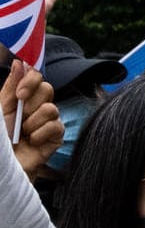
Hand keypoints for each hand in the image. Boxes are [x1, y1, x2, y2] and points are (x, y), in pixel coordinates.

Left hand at [4, 60, 60, 179]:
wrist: (4, 165)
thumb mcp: (0, 109)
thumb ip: (11, 85)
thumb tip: (20, 62)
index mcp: (22, 97)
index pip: (36, 76)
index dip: (31, 80)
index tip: (20, 94)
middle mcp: (37, 105)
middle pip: (47, 89)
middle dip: (30, 104)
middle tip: (19, 118)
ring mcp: (49, 120)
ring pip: (50, 108)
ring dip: (32, 123)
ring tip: (22, 134)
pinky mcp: (57, 135)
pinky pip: (55, 126)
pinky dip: (39, 135)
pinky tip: (31, 142)